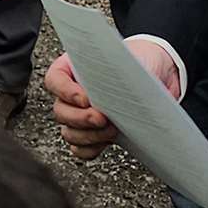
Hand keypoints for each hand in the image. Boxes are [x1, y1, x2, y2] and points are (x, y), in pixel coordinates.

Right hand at [43, 43, 180, 161]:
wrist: (153, 74)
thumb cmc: (136, 61)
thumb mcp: (126, 59)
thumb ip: (115, 70)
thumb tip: (116, 90)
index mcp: (71, 67)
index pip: (55, 79)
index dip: (66, 92)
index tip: (86, 99)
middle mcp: (70, 92)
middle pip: (60, 111)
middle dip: (81, 118)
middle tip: (102, 119)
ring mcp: (78, 115)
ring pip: (69, 133)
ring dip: (89, 136)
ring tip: (112, 130)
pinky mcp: (91, 133)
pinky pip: (80, 149)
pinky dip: (92, 148)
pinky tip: (108, 141)